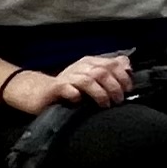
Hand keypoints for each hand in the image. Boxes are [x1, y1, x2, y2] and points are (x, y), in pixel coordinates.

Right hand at [15, 53, 130, 111]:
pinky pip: (67, 88)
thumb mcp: (91, 77)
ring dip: (100, 93)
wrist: (38, 92)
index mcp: (90, 63)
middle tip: (118, 100)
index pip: (112, 63)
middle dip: (114, 87)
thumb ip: (110, 71)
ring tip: (105, 104)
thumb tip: (128, 66)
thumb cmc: (68, 87)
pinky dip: (76, 95)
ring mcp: (67, 77)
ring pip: (88, 80)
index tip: (128, 89)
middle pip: (103, 71)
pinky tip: (80, 101)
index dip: (123, 76)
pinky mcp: (55, 88)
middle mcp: (80, 67)